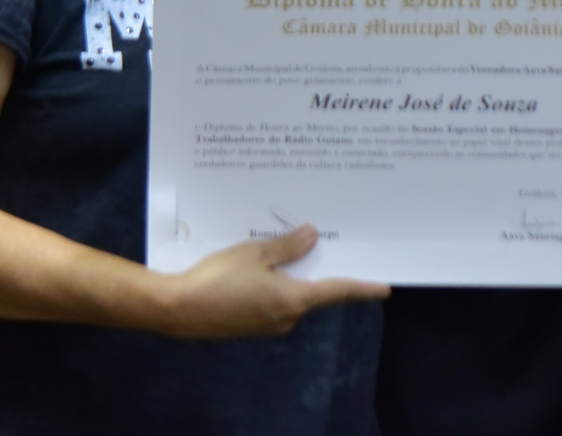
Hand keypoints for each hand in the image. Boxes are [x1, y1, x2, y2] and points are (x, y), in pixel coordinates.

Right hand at [157, 225, 388, 338]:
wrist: (177, 309)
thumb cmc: (218, 279)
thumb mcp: (254, 253)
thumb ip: (286, 246)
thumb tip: (313, 237)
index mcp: (293, 300)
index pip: (336, 292)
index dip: (361, 288)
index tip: (385, 288)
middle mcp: (286, 317)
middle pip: (313, 292)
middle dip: (318, 271)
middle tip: (326, 246)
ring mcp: (266, 324)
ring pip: (290, 295)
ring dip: (291, 275)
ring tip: (287, 247)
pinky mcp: (248, 325)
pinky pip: (271, 301)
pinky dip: (273, 284)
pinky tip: (260, 268)